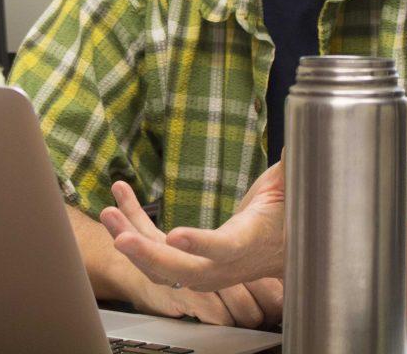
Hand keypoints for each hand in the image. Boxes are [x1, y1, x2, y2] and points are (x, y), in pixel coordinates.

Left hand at [100, 181, 280, 328]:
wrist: (286, 249)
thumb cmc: (289, 213)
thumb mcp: (291, 186)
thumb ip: (293, 165)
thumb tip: (298, 136)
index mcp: (250, 241)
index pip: (225, 248)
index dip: (201, 245)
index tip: (176, 237)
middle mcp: (224, 263)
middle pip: (183, 270)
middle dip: (148, 255)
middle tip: (120, 239)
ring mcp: (203, 267)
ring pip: (160, 265)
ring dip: (131, 236)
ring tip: (108, 212)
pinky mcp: (187, 260)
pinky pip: (154, 248)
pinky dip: (134, 224)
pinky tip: (119, 198)